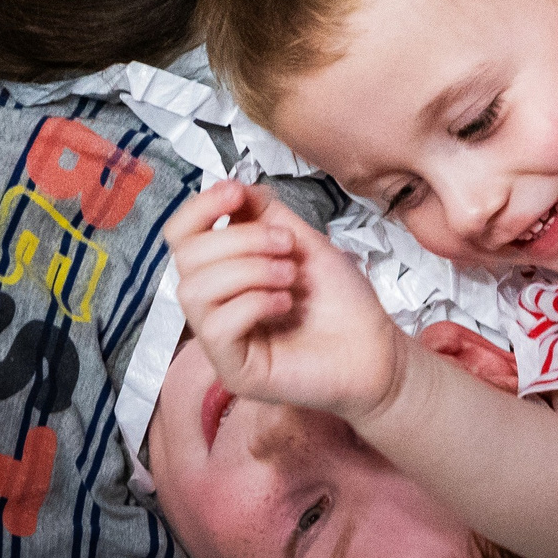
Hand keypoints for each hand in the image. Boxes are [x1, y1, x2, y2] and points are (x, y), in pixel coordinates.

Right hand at [162, 181, 407, 424]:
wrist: (377, 348)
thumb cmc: (341, 300)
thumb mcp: (303, 242)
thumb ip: (265, 214)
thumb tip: (233, 186)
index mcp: (225, 272)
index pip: (180, 236)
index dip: (201, 208)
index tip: (236, 192)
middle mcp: (215, 307)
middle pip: (186, 258)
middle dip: (240, 239)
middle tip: (287, 245)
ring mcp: (220, 343)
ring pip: (193, 291)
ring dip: (248, 269)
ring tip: (290, 274)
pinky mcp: (234, 372)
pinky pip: (216, 328)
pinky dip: (253, 303)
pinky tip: (286, 303)